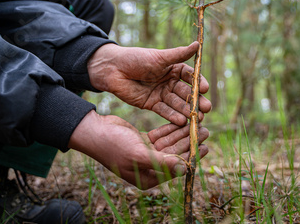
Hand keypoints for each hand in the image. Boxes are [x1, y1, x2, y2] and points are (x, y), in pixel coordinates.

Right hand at [68, 111, 208, 188]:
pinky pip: (161, 135)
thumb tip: (185, 169)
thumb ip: (162, 162)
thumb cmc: (114, 145)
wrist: (95, 131)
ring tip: (197, 123)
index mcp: (148, 178)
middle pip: (174, 153)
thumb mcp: (139, 154)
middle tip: (205, 130)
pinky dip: (171, 128)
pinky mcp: (143, 141)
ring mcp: (146, 153)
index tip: (205, 146)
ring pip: (170, 143)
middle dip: (190, 142)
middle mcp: (148, 167)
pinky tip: (183, 120)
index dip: (191, 156)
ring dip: (183, 133)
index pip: (175, 168)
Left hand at [87, 42, 210, 125]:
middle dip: (196, 101)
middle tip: (206, 108)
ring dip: (187, 110)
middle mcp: (170, 82)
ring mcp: (161, 94)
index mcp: (173, 68)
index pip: (190, 76)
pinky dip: (172, 116)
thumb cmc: (136, 58)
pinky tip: (181, 121)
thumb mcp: (159, 57)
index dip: (198, 82)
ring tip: (197, 117)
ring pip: (177, 103)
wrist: (113, 70)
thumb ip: (179, 54)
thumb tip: (197, 44)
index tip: (205, 88)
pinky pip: (164, 111)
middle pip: (186, 92)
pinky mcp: (152, 104)